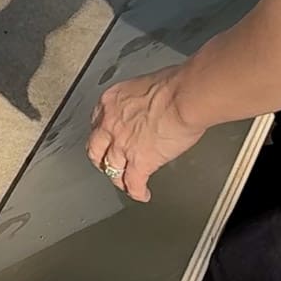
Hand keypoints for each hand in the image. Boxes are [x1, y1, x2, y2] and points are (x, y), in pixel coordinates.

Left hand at [87, 65, 205, 202]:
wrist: (184, 97)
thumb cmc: (174, 86)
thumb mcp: (146, 85)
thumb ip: (140, 100)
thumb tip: (149, 107)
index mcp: (111, 102)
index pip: (97, 123)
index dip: (102, 134)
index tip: (107, 137)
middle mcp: (111, 125)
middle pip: (95, 149)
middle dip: (100, 159)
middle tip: (105, 163)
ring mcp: (122, 146)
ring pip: (111, 170)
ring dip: (117, 178)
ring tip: (123, 183)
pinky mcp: (139, 163)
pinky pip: (133, 183)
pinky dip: (137, 192)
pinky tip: (141, 194)